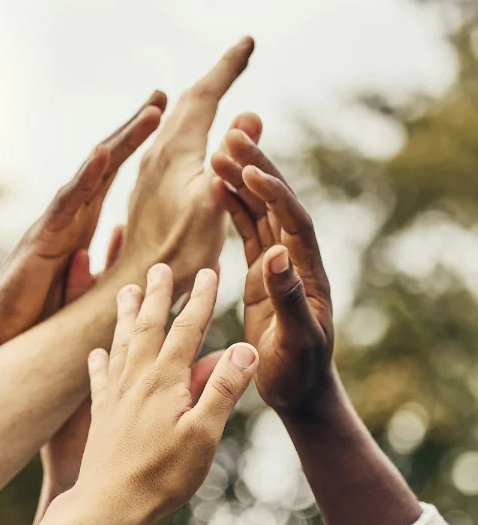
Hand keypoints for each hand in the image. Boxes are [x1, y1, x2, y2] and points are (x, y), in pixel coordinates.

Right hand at [0, 92, 165, 352]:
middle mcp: (70, 215)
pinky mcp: (43, 238)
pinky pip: (67, 203)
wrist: (3, 334)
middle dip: (133, 131)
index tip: (164, 121)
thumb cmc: (42, 313)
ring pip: (91, 175)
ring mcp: (56, 222)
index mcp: (83, 224)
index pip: (114, 178)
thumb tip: (132, 245)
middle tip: (161, 98)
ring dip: (122, 142)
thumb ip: (108, 263)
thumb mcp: (88, 286)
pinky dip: (86, 177)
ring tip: (151, 114)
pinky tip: (104, 154)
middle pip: (105, 165)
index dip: (138, 150)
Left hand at [76, 264, 257, 524]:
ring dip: (126, 314)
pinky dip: (100, 360)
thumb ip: (223, 388)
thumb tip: (245, 348)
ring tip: (126, 290)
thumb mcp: (204, 434)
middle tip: (159, 266)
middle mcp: (137, 378)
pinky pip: (100, 377)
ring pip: (121, 342)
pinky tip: (97, 352)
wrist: (109, 504)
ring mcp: (116, 394)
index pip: (187, 328)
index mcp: (165, 379)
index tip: (210, 270)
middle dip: (158, 294)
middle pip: (148, 325)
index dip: (201, 298)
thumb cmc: (162, 474)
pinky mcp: (102, 413)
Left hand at [120, 38, 254, 294]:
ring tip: (217, 87)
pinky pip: (170, 142)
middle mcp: (156, 153)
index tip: (249, 42)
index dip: (228, 67)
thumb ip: (230, 159)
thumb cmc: (179, 251)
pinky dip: (188, 126)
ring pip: (175, 121)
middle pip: (187, 102)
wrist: (141, 281)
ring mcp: (149, 171)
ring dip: (198, 99)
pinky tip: (190, 137)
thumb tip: (249, 115)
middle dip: (216, 77)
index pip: (204, 94)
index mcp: (175, 150)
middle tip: (238, 57)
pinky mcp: (148, 190)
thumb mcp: (212, 203)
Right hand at [211, 125, 333, 413]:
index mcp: (308, 274)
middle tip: (232, 134)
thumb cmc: (301, 372)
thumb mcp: (298, 341)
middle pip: (277, 204)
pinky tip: (217, 188)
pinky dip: (233, 208)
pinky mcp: (261, 275)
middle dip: (257, 168)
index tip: (250, 170)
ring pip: (260, 213)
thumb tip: (277, 255)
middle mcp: (295, 262)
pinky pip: (248, 233)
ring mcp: (278, 266)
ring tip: (218, 151)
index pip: (293, 223)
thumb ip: (289, 298)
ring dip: (242, 181)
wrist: (300, 390)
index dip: (274, 194)